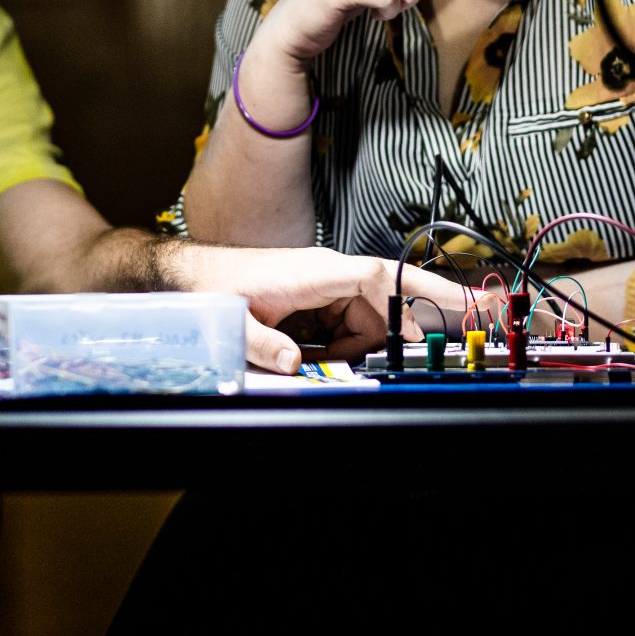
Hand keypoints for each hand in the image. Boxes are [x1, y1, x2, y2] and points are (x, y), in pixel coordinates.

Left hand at [167, 243, 472, 373]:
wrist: (199, 274)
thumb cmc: (219, 286)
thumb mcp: (238, 322)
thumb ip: (264, 345)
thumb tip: (293, 363)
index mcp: (317, 271)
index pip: (375, 275)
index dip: (404, 299)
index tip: (422, 325)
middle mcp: (328, 273)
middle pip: (383, 293)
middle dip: (406, 310)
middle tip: (436, 317)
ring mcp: (325, 284)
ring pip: (365, 316)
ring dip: (356, 344)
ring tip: (324, 361)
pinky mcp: (318, 296)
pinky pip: (347, 321)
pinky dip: (341, 343)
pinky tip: (318, 354)